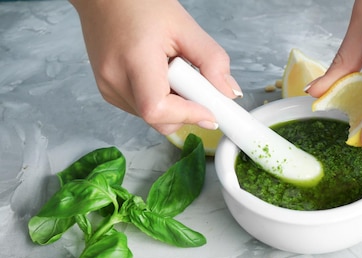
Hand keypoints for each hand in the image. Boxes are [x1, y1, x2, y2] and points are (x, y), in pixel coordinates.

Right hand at [69, 0, 241, 134]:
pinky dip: (160, 100)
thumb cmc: (139, 4)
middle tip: (197, 85)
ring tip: (175, 72)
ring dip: (174, 105)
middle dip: (186, 111)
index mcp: (133, 61)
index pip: (158, 109)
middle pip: (159, 119)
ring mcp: (108, 89)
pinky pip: (142, 110)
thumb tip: (229, 93)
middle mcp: (114, 80)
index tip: (211, 112)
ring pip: (153, 118)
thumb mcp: (185, 27)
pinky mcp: (109, 92)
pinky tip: (161, 76)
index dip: (188, 116)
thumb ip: (212, 61)